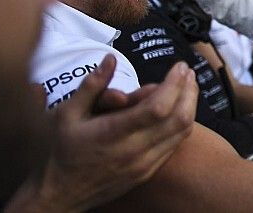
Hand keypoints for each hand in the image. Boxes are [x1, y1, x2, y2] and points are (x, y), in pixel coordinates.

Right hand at [6, 55, 197, 211]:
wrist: (61, 194)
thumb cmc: (63, 150)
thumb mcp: (67, 114)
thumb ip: (92, 85)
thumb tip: (110, 58)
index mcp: (114, 133)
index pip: (157, 107)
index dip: (174, 84)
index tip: (179, 66)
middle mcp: (134, 150)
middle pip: (178, 118)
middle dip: (188, 90)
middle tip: (187, 72)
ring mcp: (144, 163)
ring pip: (182, 132)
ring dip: (190, 105)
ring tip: (188, 85)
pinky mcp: (148, 171)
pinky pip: (175, 144)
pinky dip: (183, 123)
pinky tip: (180, 108)